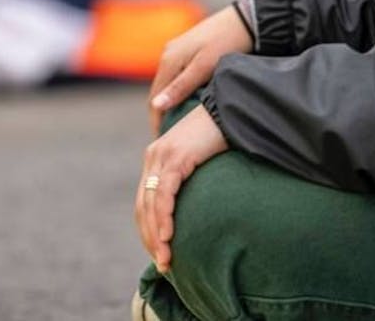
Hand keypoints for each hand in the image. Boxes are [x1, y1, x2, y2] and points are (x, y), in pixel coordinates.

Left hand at [136, 107, 227, 272]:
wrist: (231, 110)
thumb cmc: (221, 137)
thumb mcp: (201, 162)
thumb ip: (191, 180)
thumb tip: (196, 209)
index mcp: (156, 159)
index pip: (144, 201)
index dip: (148, 229)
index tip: (158, 253)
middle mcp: (154, 157)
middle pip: (142, 206)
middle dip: (149, 238)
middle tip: (162, 264)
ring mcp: (163, 155)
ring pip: (151, 203)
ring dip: (156, 235)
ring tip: (165, 259)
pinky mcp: (177, 157)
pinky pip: (165, 193)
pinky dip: (165, 216)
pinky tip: (168, 236)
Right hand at [148, 4, 251, 134]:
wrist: (246, 20)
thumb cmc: (227, 44)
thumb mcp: (204, 68)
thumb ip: (180, 87)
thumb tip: (157, 106)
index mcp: (169, 60)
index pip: (154, 99)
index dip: (157, 122)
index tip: (162, 141)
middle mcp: (168, 55)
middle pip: (158, 93)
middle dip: (161, 115)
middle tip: (170, 139)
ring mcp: (176, 51)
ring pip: (167, 85)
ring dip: (170, 104)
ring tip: (179, 127)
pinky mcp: (187, 50)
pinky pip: (176, 77)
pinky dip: (178, 93)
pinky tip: (187, 105)